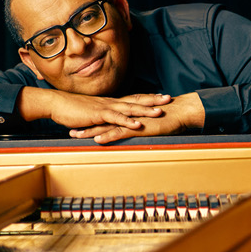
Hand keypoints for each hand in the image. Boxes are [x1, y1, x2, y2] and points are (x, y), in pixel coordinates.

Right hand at [19, 87, 171, 131]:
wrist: (56, 104)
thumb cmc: (72, 109)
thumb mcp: (91, 113)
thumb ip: (103, 116)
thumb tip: (111, 121)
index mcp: (110, 102)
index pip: (133, 97)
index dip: (148, 97)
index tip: (162, 96)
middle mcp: (111, 102)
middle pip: (136, 99)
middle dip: (154, 99)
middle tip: (170, 98)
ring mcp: (105, 107)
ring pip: (129, 107)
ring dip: (145, 109)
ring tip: (160, 111)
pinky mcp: (98, 114)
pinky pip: (115, 117)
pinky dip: (127, 120)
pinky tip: (138, 124)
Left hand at [71, 92, 206, 144]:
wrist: (181, 111)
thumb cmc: (169, 116)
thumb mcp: (150, 122)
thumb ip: (141, 124)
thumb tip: (135, 130)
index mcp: (129, 113)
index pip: (106, 116)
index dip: (92, 120)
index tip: (79, 122)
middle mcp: (127, 115)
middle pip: (101, 120)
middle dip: (85, 124)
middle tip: (69, 127)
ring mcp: (132, 121)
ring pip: (106, 126)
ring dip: (90, 131)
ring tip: (76, 135)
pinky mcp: (138, 128)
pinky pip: (120, 133)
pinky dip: (108, 136)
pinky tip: (97, 140)